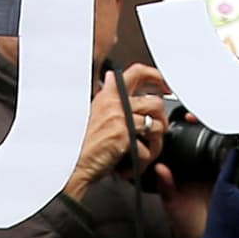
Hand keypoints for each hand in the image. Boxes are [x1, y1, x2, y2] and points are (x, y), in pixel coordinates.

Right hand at [74, 64, 169, 194]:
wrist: (72, 165)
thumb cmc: (82, 144)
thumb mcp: (92, 111)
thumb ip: (107, 95)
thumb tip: (111, 77)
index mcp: (109, 95)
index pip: (138, 72)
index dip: (157, 77)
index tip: (166, 87)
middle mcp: (115, 104)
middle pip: (156, 102)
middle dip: (162, 120)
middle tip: (157, 133)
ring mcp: (120, 120)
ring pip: (157, 126)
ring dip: (156, 143)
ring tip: (146, 153)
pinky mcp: (124, 138)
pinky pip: (148, 148)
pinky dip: (144, 160)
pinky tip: (134, 163)